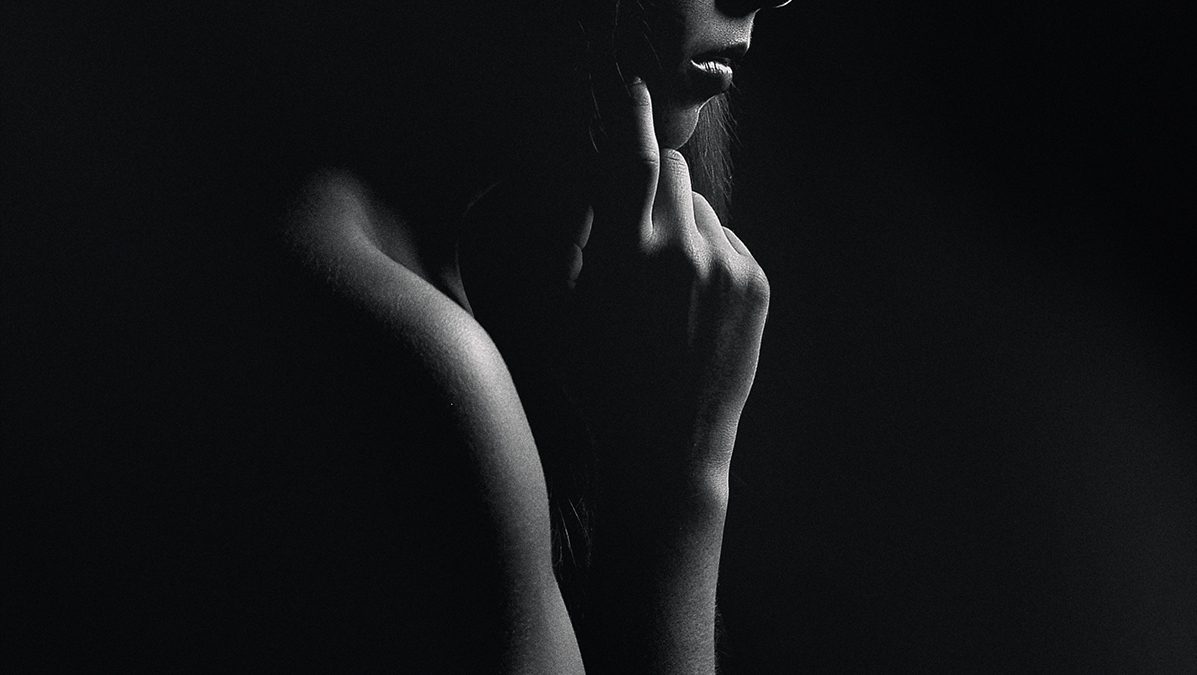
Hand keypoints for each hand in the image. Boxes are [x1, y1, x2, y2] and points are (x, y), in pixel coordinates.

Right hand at [461, 79, 768, 480]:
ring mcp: (726, 266)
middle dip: (659, 187)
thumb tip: (602, 197)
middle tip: (646, 235)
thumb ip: (585, 244)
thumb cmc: (603, 382)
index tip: (636, 92)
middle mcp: (680, 249)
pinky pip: (732, 242)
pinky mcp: (756, 285)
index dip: (633, 117)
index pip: (634, 160)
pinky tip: (697, 307)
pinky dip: (715, 258)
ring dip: (687, 229)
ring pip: (705, 210)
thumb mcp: (570, 312)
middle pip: (676, 171)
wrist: (668, 443)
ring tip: (671, 290)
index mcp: (625, 254)